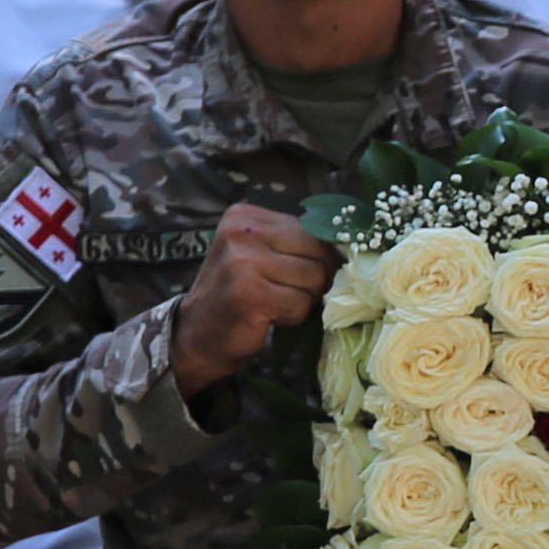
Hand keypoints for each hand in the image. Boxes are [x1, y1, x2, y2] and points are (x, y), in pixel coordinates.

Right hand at [173, 203, 338, 397]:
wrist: (198, 334)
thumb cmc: (237, 293)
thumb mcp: (260, 253)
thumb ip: (295, 242)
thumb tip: (351, 248)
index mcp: (245, 215)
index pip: (311, 228)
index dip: (320, 256)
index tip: (303, 274)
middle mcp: (242, 231)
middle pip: (317, 251)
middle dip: (314, 279)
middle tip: (287, 293)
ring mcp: (243, 261)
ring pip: (313, 278)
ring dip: (302, 300)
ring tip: (274, 303)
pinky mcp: (249, 293)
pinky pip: (300, 304)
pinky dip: (292, 316)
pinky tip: (268, 316)